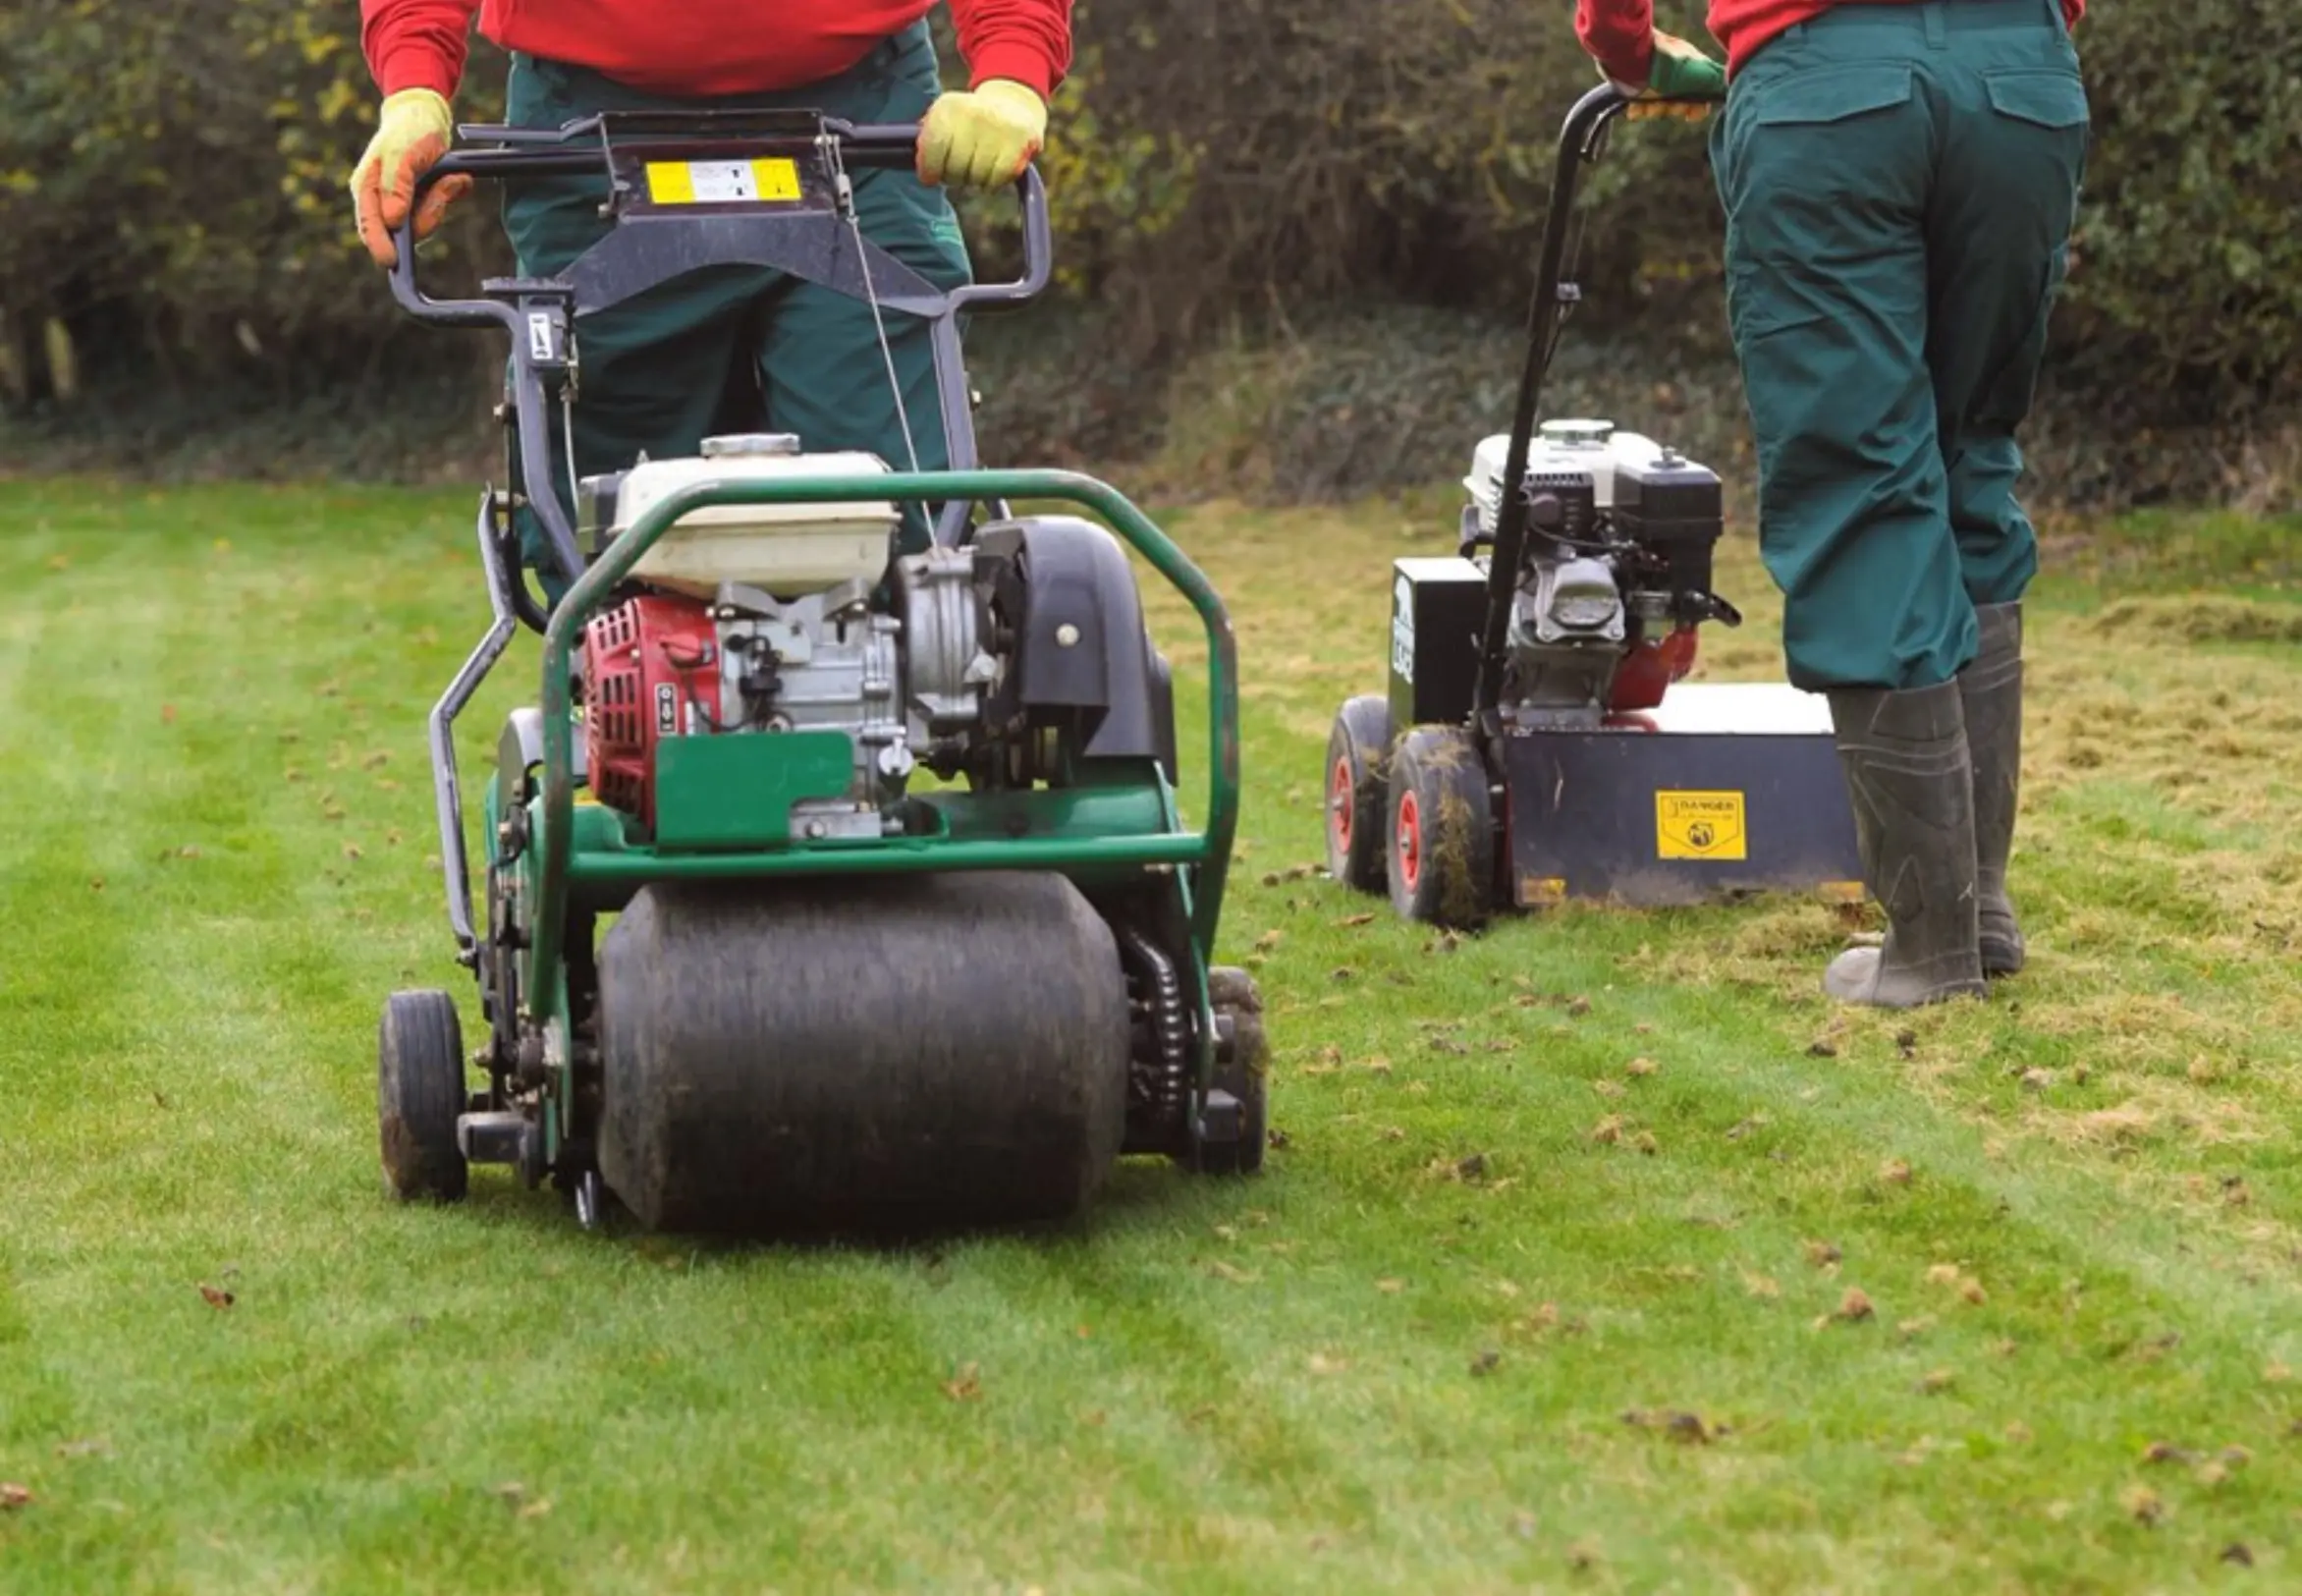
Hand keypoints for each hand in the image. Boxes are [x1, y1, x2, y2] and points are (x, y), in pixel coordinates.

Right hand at [349, 89, 468, 266]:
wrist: (426, 114)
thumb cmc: (408, 130)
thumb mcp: (402, 153)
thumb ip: (397, 187)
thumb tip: (392, 220)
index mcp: (368, 189)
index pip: (369, 226)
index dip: (379, 245)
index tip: (391, 261)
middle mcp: (383, 201)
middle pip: (403, 230)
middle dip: (429, 212)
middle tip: (445, 186)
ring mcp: (403, 202)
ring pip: (425, 221)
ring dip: (442, 199)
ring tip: (450, 177)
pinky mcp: (423, 200)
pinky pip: (439, 208)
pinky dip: (451, 193)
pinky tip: (454, 178)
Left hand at [916, 80, 1046, 190]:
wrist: (1012, 106)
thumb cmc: (969, 123)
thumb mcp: (945, 120)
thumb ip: (929, 141)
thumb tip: (925, 170)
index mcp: (947, 107)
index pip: (932, 147)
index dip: (929, 168)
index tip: (930, 178)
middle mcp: (972, 113)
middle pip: (954, 168)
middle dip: (954, 176)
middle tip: (959, 171)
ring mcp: (997, 126)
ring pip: (976, 176)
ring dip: (974, 180)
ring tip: (978, 167)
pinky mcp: (1018, 141)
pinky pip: (997, 179)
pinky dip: (993, 183)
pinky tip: (993, 171)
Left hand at [1606, 30, 1727, 122]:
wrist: (1633, 54)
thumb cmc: (1670, 63)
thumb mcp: (1700, 71)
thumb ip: (1714, 82)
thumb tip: (1725, 91)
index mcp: (1692, 70)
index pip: (1700, 95)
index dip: (1696, 107)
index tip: (1690, 114)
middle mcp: (1675, 77)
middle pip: (1679, 105)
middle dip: (1673, 108)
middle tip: (1668, 102)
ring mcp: (1655, 83)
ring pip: (1659, 109)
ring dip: (1654, 109)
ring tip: (1648, 103)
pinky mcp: (1636, 89)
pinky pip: (1639, 108)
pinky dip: (1638, 110)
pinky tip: (1636, 108)